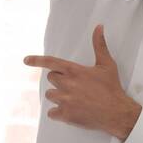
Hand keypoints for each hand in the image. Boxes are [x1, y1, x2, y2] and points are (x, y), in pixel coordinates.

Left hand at [24, 25, 140, 140]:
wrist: (117, 112)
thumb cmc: (112, 88)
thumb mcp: (107, 64)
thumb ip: (99, 45)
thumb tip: (99, 27)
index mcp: (74, 71)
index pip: (51, 62)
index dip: (36, 60)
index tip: (26, 60)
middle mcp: (67, 84)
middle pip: (51, 79)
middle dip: (59, 81)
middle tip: (73, 85)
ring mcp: (65, 100)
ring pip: (50, 95)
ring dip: (58, 96)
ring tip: (73, 99)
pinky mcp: (66, 115)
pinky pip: (52, 113)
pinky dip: (58, 113)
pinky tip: (69, 111)